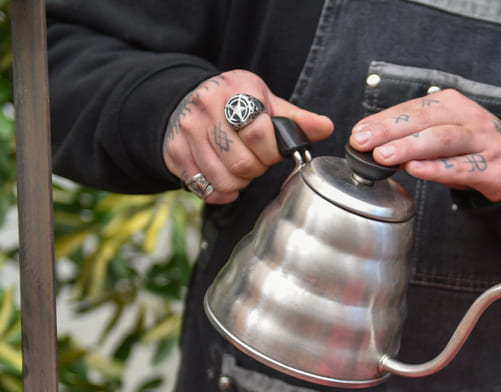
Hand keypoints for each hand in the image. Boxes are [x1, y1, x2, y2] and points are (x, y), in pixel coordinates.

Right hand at [163, 69, 333, 203]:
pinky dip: (222, 192)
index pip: (260, 134)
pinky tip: (226, 178)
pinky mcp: (174, 152)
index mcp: (236, 89)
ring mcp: (187, 130)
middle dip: (258, 169)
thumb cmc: (236, 104)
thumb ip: (297, 119)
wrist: (189, 101)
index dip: (273, 151)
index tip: (273, 149)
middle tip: (257, 160)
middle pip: (243, 163)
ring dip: (241, 183)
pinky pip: (206, 189)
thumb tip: (326, 127)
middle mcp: (206, 106)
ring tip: (242, 167)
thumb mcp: (267, 102)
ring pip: (225, 180)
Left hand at [349, 89, 500, 202]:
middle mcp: (468, 118)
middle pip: (426, 120)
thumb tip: (371, 144)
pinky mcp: (493, 168)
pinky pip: (462, 168)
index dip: (384, 120)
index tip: (359, 133)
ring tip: (384, 156)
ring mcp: (484, 142)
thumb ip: (411, 136)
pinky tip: (416, 170)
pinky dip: (437, 169)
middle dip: (391, 130)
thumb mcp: (441, 133)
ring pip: (444, 139)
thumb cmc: (469, 149)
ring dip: (411, 147)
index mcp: (451, 104)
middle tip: (364, 143)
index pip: (413, 108)